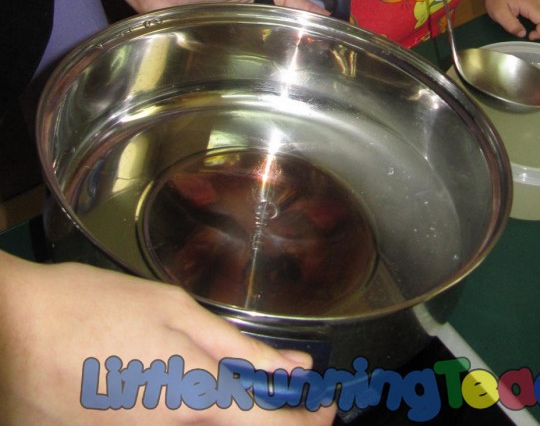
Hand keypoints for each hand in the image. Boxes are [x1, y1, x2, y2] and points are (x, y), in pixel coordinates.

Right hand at [0, 253, 335, 424]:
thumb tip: (293, 367)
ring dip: (200, 403)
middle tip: (262, 379)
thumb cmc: (94, 308)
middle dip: (255, 410)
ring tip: (166, 360)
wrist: (12, 332)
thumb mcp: (174, 310)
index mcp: (193, 398)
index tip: (326, 408)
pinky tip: (135, 372)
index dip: (306, 423)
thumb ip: (238, 347)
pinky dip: (162, 408)